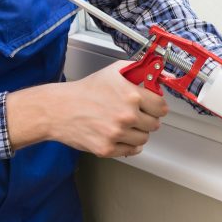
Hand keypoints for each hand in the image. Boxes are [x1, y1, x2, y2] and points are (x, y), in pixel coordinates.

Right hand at [7, 61, 168, 157]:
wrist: (60, 109)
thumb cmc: (86, 90)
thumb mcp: (114, 71)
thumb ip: (139, 71)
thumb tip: (158, 75)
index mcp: (131, 95)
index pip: (161, 107)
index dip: (156, 106)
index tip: (152, 106)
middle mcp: (126, 115)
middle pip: (154, 124)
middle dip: (147, 119)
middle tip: (135, 115)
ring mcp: (117, 134)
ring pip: (144, 139)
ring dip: (137, 132)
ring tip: (124, 124)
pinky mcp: (107, 148)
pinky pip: (132, 151)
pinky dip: (128, 145)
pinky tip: (120, 135)